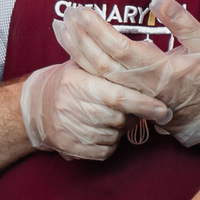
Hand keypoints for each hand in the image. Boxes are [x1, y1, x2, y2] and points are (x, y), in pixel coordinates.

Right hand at [17, 61, 171, 161]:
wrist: (37, 108)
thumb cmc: (70, 82)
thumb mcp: (84, 65)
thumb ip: (110, 62)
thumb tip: (146, 49)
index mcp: (81, 84)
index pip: (118, 96)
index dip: (143, 104)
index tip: (163, 109)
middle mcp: (75, 108)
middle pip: (120, 119)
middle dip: (131, 115)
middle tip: (129, 108)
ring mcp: (73, 131)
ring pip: (115, 136)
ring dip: (119, 129)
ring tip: (107, 116)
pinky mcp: (74, 149)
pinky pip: (106, 150)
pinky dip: (109, 142)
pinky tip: (99, 129)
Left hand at [55, 0, 199, 147]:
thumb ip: (182, 21)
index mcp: (159, 71)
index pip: (120, 49)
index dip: (99, 30)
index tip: (83, 11)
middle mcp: (141, 86)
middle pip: (102, 63)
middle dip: (81, 38)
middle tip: (66, 14)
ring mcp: (134, 95)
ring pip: (98, 74)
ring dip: (77, 51)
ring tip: (60, 29)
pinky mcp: (130, 98)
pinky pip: (102, 82)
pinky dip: (85, 64)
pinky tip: (74, 50)